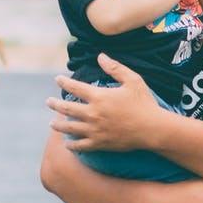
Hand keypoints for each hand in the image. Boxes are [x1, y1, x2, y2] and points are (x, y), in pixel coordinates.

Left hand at [46, 54, 165, 151]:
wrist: (153, 129)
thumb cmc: (145, 103)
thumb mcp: (133, 80)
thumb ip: (115, 68)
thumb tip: (100, 56)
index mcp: (99, 97)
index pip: (75, 87)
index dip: (64, 82)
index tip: (57, 79)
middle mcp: (93, 113)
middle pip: (66, 108)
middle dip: (55, 104)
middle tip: (48, 102)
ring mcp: (95, 130)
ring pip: (69, 128)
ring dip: (58, 125)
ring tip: (52, 123)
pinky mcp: (100, 143)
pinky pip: (80, 145)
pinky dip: (71, 144)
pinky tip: (68, 143)